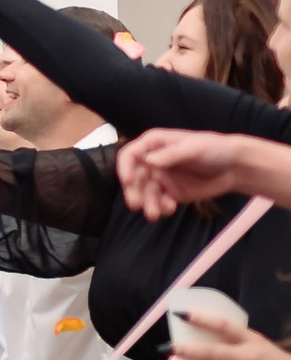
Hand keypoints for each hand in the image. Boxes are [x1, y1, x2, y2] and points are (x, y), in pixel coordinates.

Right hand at [119, 126, 290, 221]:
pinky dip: (161, 207)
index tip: (128, 182)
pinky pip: (159, 202)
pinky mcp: (171, 192)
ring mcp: (162, 178)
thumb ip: (170, 154)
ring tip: (155, 214)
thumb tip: (148, 161)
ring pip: (145, 193)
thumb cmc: (214, 149)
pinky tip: (170, 209)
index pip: (130, 155)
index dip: (124, 168)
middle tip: (137, 205)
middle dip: (134, 192)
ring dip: (147, 204)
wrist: (235, 167)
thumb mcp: (192, 148)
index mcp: (154, 144)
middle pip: (134, 177)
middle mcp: (154, 161)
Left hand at [170, 313, 290, 359]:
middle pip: (212, 352)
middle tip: (170, 347)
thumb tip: (215, 341)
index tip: (184, 315)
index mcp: (252, 341)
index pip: (224, 326)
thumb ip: (243, 345)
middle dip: (188, 350)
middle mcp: (247, 357)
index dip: (202, 319)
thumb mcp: (265, 348)